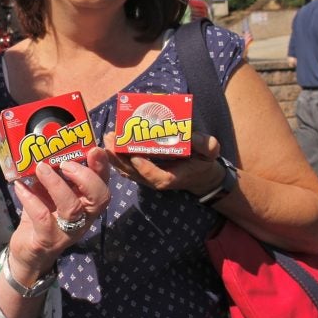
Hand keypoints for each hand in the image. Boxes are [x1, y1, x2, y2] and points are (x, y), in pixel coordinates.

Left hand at [8, 147, 110, 276]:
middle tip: (66, 163)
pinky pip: (42, 218)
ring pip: (72, 208)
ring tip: (41, 168)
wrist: (29, 253)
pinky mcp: (47, 240)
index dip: (102, 166)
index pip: (103, 183)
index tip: (94, 149)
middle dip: (85, 176)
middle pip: (99, 198)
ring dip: (56, 185)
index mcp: (87, 203)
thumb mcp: (50, 193)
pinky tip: (20, 186)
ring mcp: (67, 231)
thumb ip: (53, 174)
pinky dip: (30, 199)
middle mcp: (84, 217)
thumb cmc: (43, 216)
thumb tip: (45, 147)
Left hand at [104, 131, 224, 197]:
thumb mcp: (210, 153)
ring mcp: (146, 178)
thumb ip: (206, 145)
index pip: (154, 175)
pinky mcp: (141, 174)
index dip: (144, 166)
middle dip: (120, 155)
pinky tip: (109, 145)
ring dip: (115, 155)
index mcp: (170, 177)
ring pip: (126, 169)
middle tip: (111, 138)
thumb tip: (194, 136)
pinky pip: (125, 168)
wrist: (198, 176)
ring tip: (107, 138)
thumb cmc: (203, 163)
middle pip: (133, 171)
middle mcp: (154, 180)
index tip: (134, 155)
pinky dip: (116, 158)